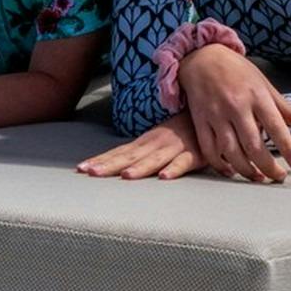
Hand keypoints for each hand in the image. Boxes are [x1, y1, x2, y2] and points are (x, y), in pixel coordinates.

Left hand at [77, 113, 204, 180]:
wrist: (210, 112)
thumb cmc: (184, 129)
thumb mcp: (159, 139)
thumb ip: (143, 152)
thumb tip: (119, 166)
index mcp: (146, 141)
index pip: (119, 152)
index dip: (101, 160)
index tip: (81, 168)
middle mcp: (157, 143)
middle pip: (130, 156)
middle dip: (110, 165)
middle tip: (90, 173)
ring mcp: (175, 147)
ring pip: (155, 159)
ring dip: (140, 168)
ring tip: (126, 176)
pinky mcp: (195, 153)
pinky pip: (184, 162)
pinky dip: (175, 168)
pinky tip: (165, 177)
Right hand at [177, 44, 290, 182]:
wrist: (202, 57)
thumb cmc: (238, 72)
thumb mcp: (265, 85)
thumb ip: (287, 109)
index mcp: (257, 95)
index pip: (276, 126)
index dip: (288, 147)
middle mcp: (237, 105)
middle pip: (254, 144)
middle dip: (268, 166)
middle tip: (279, 177)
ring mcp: (216, 114)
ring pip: (231, 151)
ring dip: (246, 170)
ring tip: (258, 177)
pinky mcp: (200, 121)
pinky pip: (209, 149)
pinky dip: (220, 165)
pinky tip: (231, 171)